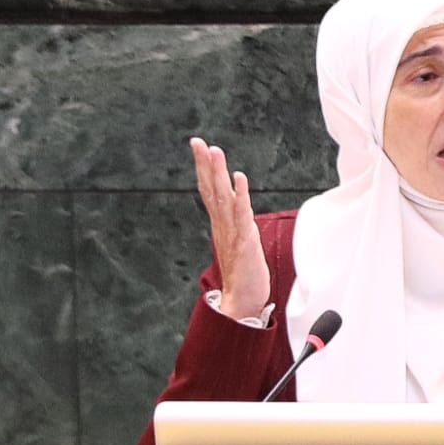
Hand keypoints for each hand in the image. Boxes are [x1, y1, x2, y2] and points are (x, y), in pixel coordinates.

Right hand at [190, 137, 270, 318]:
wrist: (242, 302)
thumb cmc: (244, 276)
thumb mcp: (239, 245)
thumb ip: (236, 227)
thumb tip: (237, 215)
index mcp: (221, 225)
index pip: (209, 192)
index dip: (204, 169)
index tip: (199, 148)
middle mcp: (223, 226)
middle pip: (211, 189)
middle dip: (205, 164)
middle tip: (198, 142)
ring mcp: (233, 232)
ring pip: (223, 197)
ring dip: (218, 173)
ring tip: (215, 151)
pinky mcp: (245, 241)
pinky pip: (242, 213)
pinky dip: (239, 194)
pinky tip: (238, 177)